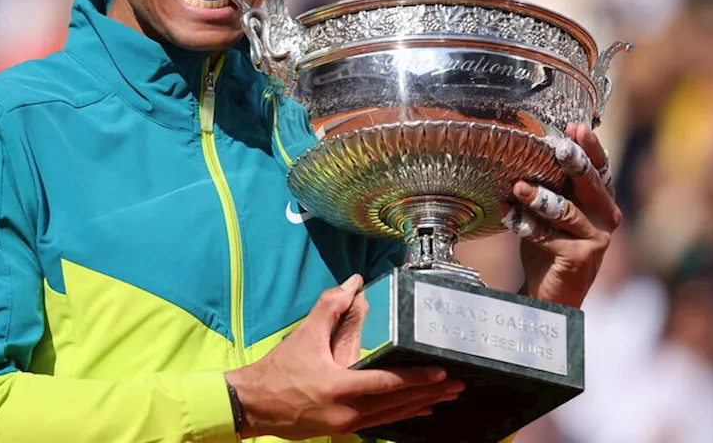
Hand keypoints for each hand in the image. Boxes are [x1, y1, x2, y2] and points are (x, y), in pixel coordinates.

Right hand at [225, 275, 462, 438]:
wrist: (254, 405)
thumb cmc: (278, 371)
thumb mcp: (304, 336)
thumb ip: (329, 307)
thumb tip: (352, 285)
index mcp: (338, 388)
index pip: (387, 384)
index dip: (417, 378)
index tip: (443, 373)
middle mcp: (347, 412)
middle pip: (398, 403)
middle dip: (430, 393)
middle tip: (458, 384)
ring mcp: (346, 425)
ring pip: (393, 415)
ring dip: (421, 405)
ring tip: (447, 397)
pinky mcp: (343, 429)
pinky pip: (381, 422)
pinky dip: (402, 415)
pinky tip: (418, 411)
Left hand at [503, 123, 621, 308]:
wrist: (549, 290)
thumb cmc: (549, 244)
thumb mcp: (552, 211)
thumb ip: (550, 185)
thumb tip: (525, 148)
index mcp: (600, 200)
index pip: (600, 167)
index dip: (590, 147)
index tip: (576, 127)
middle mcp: (605, 216)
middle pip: (591, 184)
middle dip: (574, 163)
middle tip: (558, 148)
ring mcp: (596, 238)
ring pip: (567, 211)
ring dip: (540, 198)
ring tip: (519, 187)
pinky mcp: (581, 257)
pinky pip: (549, 237)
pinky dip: (526, 225)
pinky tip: (507, 214)